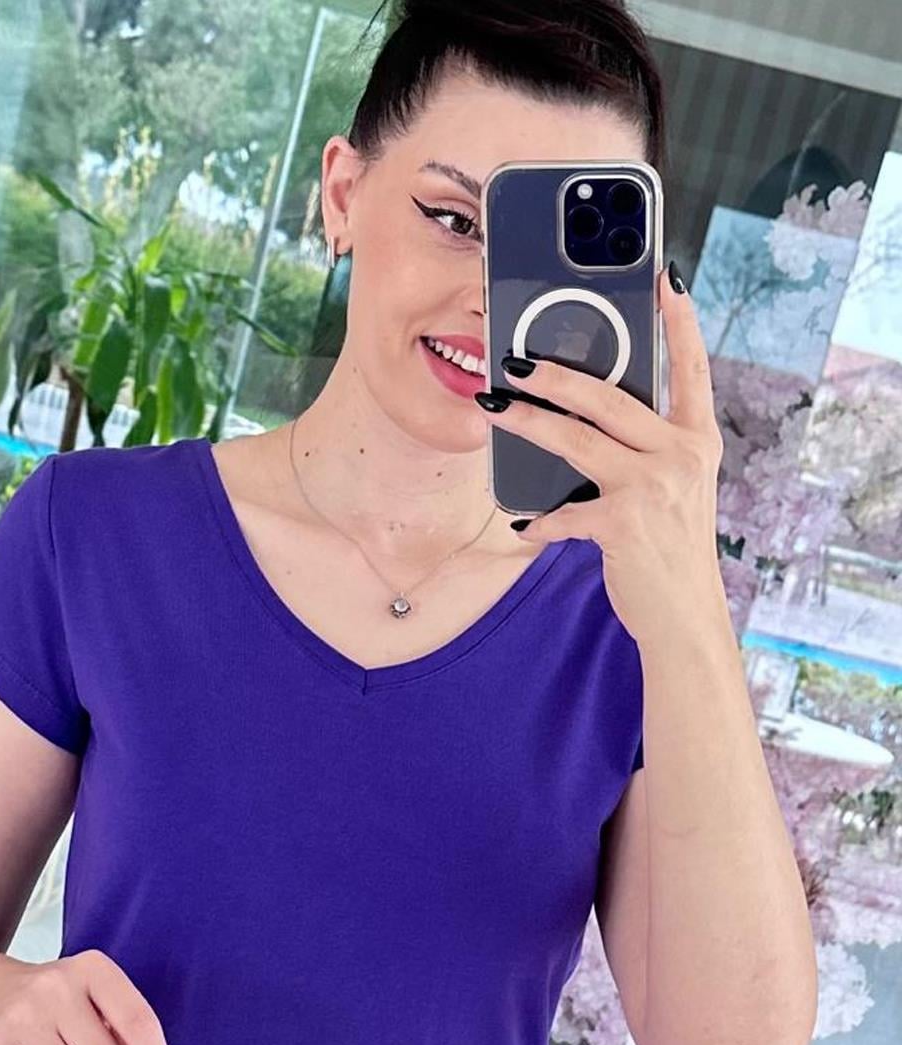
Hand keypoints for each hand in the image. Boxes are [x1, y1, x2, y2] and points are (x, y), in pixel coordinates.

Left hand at [479, 266, 726, 648]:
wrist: (685, 617)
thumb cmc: (671, 551)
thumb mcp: (676, 491)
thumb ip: (648, 452)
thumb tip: (590, 421)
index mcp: (697, 441)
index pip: (692, 369)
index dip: (680, 323)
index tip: (665, 280)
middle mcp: (680, 457)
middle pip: (610, 398)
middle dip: (556, 374)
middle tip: (515, 360)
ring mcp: (653, 489)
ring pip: (576, 441)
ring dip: (528, 422)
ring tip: (494, 407)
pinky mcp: (623, 524)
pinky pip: (566, 511)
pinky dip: (542, 518)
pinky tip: (525, 521)